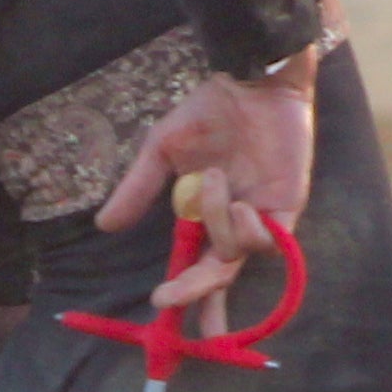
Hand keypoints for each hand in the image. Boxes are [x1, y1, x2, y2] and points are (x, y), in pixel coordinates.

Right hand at [97, 69, 313, 311]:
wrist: (249, 84)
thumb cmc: (208, 111)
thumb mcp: (160, 151)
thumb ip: (137, 190)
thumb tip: (104, 226)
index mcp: (203, 214)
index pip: (195, 264)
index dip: (185, 293)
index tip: (161, 307)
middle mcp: (232, 223)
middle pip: (218, 275)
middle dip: (196, 292)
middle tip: (168, 297)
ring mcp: (261, 217)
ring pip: (235, 253)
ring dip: (219, 224)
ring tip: (215, 179)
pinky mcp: (287, 206)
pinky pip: (269, 241)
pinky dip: (248, 229)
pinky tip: (241, 203)